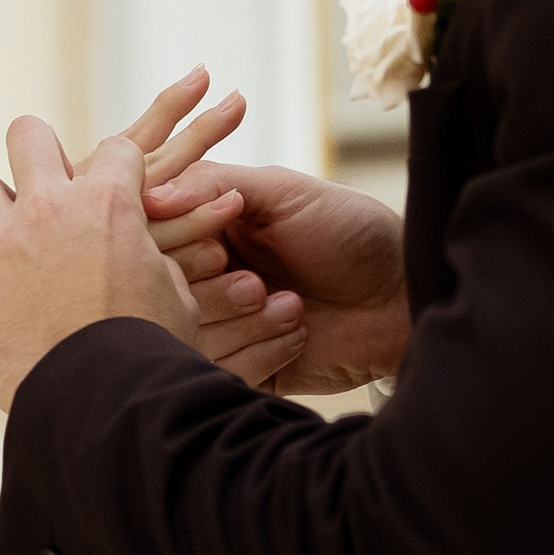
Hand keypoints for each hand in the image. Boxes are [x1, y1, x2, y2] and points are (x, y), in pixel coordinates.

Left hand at [0, 118, 196, 410]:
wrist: (101, 401)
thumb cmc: (148, 352)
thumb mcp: (174, 296)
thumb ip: (156, 261)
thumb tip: (148, 255)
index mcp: (108, 203)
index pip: (117, 149)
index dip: (122, 169)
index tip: (119, 189)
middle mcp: (50, 207)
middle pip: (27, 134)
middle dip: (37, 153)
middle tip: (44, 184)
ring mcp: (1, 241)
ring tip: (0, 231)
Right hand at [143, 158, 407, 395]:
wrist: (403, 296)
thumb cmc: (350, 232)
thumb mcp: (285, 192)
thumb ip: (215, 183)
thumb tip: (150, 195)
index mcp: (204, 228)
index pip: (152, 237)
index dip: (179, 245)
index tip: (219, 248)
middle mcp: (201, 278)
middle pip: (159, 294)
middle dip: (213, 291)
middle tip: (258, 283)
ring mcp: (219, 325)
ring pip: (186, 336)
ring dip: (244, 323)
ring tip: (292, 305)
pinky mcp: (240, 368)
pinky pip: (219, 371)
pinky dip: (260, 352)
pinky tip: (298, 333)